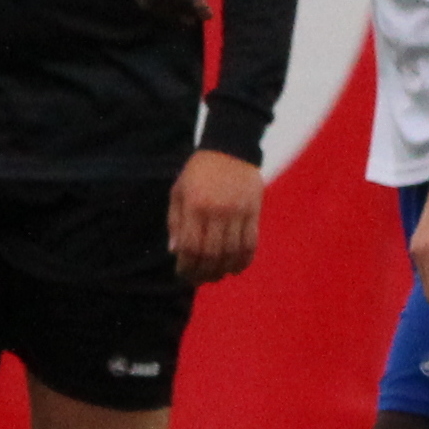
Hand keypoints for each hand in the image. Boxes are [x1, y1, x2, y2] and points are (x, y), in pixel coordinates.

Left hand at [170, 150, 263, 281]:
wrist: (230, 149)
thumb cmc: (199, 172)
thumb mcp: (178, 191)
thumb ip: (175, 221)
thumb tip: (175, 252)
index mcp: (195, 205)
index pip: (191, 247)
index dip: (187, 266)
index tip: (183, 274)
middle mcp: (217, 211)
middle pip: (211, 254)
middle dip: (204, 273)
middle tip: (199, 279)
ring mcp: (238, 212)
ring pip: (232, 252)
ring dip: (224, 269)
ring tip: (217, 275)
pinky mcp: (253, 212)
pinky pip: (251, 243)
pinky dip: (244, 260)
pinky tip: (236, 267)